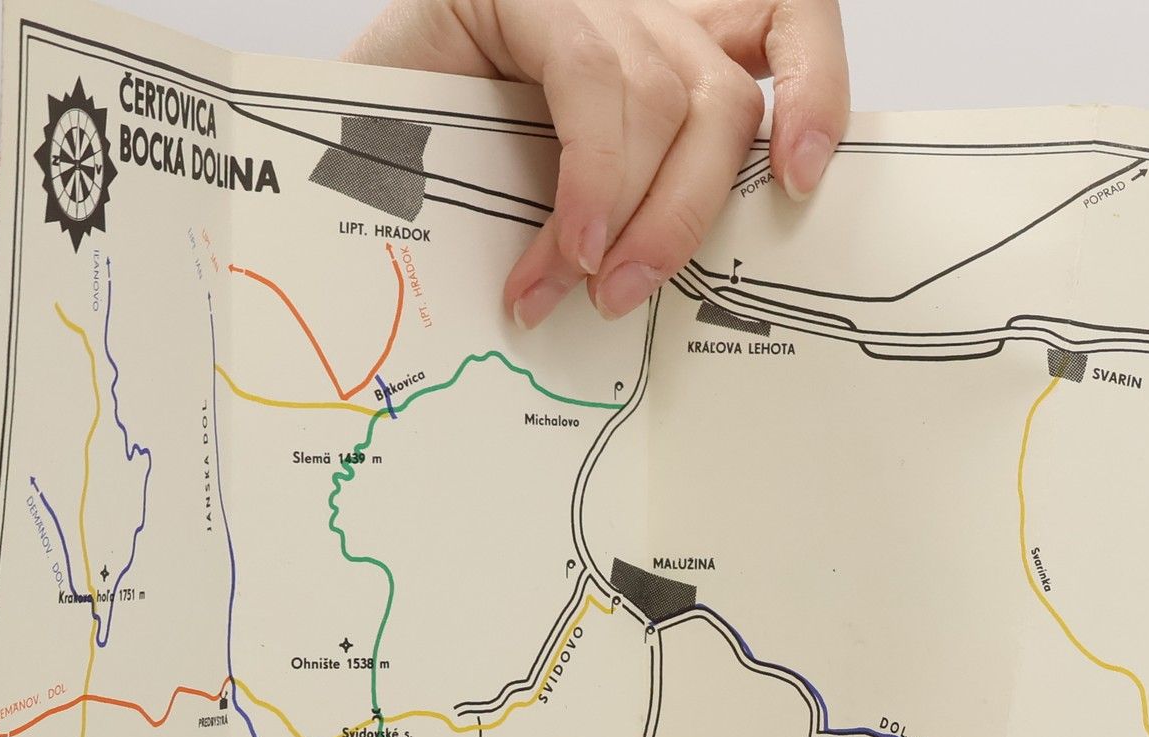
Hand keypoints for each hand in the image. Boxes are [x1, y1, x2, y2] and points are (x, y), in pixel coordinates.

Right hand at [345, 0, 848, 324]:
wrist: (333, 123)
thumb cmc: (449, 163)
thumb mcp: (559, 192)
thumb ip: (630, 208)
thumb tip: (676, 284)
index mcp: (667, 45)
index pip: (784, 28)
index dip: (815, 92)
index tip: (802, 180)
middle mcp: (642, 8)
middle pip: (725, 101)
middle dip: (688, 217)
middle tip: (629, 297)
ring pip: (668, 101)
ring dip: (630, 215)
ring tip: (575, 284)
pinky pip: (595, 85)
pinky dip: (591, 176)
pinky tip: (569, 242)